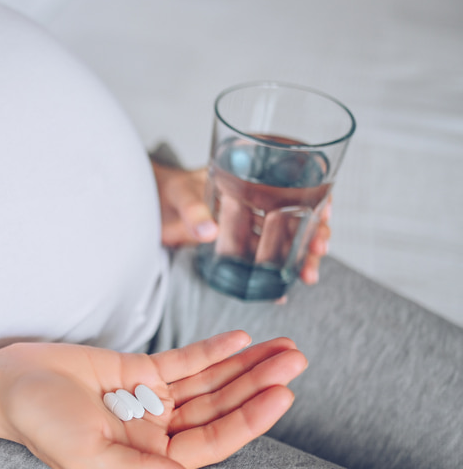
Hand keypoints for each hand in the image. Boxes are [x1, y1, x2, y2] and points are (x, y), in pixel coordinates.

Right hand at [0, 331, 305, 468]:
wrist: (8, 385)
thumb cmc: (40, 425)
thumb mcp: (88, 455)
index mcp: (150, 459)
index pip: (213, 440)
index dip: (250, 418)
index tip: (283, 394)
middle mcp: (157, 430)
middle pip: (220, 407)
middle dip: (259, 384)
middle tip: (297, 360)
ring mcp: (150, 399)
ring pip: (208, 382)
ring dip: (245, 366)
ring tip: (284, 348)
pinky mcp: (137, 371)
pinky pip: (183, 361)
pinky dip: (212, 351)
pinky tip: (242, 339)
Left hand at [150, 160, 330, 286]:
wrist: (143, 206)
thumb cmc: (164, 190)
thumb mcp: (179, 194)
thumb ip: (192, 211)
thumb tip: (208, 230)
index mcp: (249, 176)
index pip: (295, 181)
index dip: (317, 194)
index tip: (326, 212)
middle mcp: (254, 200)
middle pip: (297, 214)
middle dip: (314, 233)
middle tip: (319, 251)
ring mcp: (246, 224)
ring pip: (284, 239)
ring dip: (299, 257)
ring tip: (308, 275)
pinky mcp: (234, 245)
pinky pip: (260, 259)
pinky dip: (272, 274)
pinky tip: (282, 292)